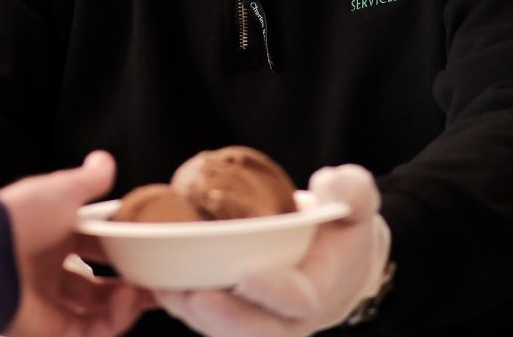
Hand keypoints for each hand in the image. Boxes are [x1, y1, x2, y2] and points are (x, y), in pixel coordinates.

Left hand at [0, 151, 151, 336]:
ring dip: (129, 303)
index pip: (96, 245)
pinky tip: (127, 300)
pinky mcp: (50, 330)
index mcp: (53, 236)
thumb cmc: (23, 216)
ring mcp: (50, 303)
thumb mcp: (62, 190)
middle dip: (132, 283)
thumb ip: (87, 180)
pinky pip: (91, 332)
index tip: (151, 248)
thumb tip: (105, 160)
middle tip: (160, 280)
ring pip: (100, 311)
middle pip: (100, 284)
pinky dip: (114, 320)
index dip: (124, 248)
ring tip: (150, 292)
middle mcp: (51, 270)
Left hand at [155, 164, 390, 336]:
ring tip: (166, 289)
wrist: (329, 251)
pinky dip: (179, 302)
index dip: (273, 292)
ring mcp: (255, 319)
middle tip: (197, 297)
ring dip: (192, 314)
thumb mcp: (355, 199)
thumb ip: (352, 192)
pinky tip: (156, 280)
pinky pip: (202, 316)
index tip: (248, 274)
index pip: (298, 301)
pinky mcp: (229, 311)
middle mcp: (284, 316)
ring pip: (221, 329)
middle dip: (225, 318)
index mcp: (316, 290)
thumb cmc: (340, 223)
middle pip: (255, 330)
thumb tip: (329, 188)